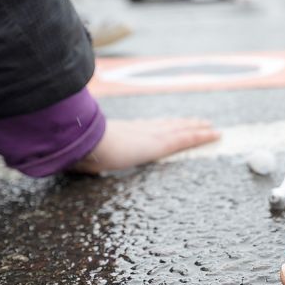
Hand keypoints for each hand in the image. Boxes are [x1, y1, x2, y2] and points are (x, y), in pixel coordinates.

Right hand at [72, 118, 219, 173]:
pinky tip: (214, 134)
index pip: (145, 127)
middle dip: (181, 124)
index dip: (159, 125)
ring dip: (196, 128)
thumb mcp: (79, 154)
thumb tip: (70, 163)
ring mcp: (150, 135)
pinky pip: (185, 139)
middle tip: (197, 122)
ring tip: (210, 127)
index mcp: (120, 132)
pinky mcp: (159, 144)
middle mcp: (138, 130)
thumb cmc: (76, 150)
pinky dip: (200, 136)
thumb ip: (81, 158)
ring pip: (179, 130)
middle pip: (166, 125)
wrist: (81, 143)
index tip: (168, 124)